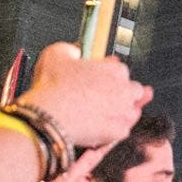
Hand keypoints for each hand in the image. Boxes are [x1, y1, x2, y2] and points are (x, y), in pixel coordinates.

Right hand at [19, 41, 150, 150]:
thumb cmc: (53, 87)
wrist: (48, 116)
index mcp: (115, 70)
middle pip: (133, 90)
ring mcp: (124, 112)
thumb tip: (74, 52)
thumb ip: (71, 50)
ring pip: (131, 111)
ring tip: (100, 111)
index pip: (120, 69)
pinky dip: (112, 128)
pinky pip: (122, 130)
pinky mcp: (119, 131)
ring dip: (120, 110)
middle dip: (121, 92)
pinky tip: (99, 124)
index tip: (99, 78)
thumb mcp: (56, 54)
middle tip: (104, 96)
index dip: (108, 74)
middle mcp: (125, 90)